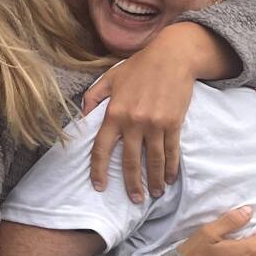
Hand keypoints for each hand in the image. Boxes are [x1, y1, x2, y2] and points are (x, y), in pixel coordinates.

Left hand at [82, 47, 194, 202]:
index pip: (102, 149)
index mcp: (114, 113)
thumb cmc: (140, 66)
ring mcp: (155, 124)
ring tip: (155, 193)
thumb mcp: (110, 77)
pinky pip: (171, 151)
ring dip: (155, 180)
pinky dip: (171, 167)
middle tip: (134, 199)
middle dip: (132, 184)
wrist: (172, 56)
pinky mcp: (174, 123)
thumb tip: (81, 118)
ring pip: (154, 160)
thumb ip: (93, 97)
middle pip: (131, 161)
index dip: (99, 170)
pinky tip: (170, 178)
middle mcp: (133, 122)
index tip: (99, 187)